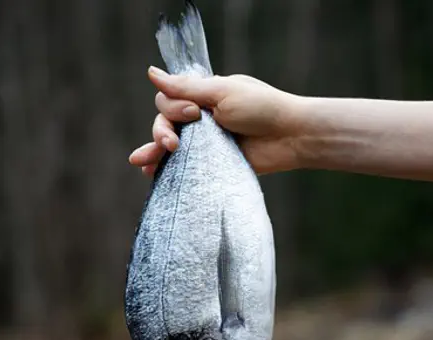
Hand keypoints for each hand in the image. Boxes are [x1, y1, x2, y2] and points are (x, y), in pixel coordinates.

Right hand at [129, 66, 301, 176]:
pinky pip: (183, 166)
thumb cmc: (262, 108)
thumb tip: (151, 73)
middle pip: (165, 122)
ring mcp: (205, 143)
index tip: (195, 113)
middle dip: (162, 131)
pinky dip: (164, 168)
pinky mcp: (212, 164)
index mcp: (203, 96)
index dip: (173, 108)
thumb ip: (186, 88)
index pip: (169, 99)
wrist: (291, 136)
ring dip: (153, 150)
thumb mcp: (222, 93)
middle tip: (174, 144)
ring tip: (142, 161)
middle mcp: (201, 118)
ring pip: (169, 145)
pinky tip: (150, 173)